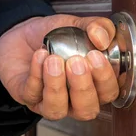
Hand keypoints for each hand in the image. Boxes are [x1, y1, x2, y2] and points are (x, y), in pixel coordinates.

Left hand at [0, 14, 118, 120]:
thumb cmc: (56, 36)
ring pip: (57, 109)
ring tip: (54, 60)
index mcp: (95, 83)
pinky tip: (40, 55)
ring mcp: (51, 101)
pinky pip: (33, 94)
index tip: (96, 56)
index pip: (109, 92)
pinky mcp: (28, 97)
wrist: (25, 34)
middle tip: (76, 61)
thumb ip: (99, 26)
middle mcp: (75, 98)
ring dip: (56, 85)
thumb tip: (102, 38)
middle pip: (86, 110)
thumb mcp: (81, 25)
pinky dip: (36, 74)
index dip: (105, 79)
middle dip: (82, 87)